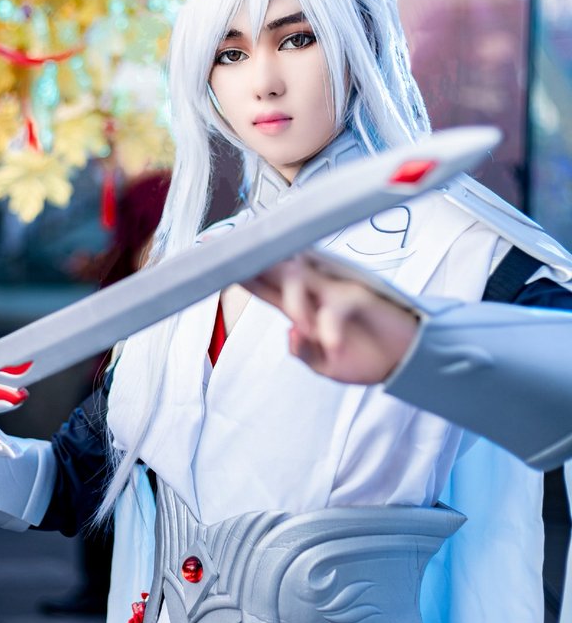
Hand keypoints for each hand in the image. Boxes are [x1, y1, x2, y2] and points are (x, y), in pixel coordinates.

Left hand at [246, 255, 418, 384]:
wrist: (405, 361)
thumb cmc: (366, 357)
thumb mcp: (325, 366)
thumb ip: (304, 353)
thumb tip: (292, 333)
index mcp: (303, 307)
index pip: (266, 286)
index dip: (243, 275)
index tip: (216, 263)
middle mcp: (316, 293)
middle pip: (277, 271)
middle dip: (254, 264)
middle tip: (232, 256)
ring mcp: (337, 291)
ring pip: (301, 280)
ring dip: (294, 300)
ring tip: (303, 326)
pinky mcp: (361, 297)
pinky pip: (336, 307)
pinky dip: (330, 327)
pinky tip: (333, 345)